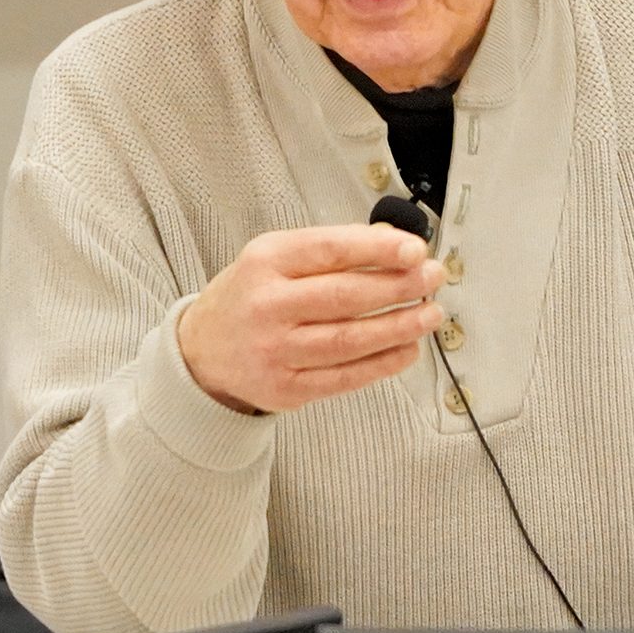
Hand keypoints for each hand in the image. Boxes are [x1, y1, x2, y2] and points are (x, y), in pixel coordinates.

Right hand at [177, 224, 445, 413]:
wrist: (201, 351)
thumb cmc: (250, 296)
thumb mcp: (275, 257)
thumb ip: (331, 249)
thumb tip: (395, 244)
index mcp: (266, 262)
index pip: (331, 250)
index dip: (379, 250)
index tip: (417, 250)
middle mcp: (267, 306)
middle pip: (345, 296)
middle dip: (399, 287)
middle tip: (433, 279)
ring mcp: (274, 351)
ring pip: (350, 340)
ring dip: (400, 327)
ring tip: (430, 314)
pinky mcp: (284, 388)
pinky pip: (344, 377)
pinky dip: (382, 364)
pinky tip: (407, 349)